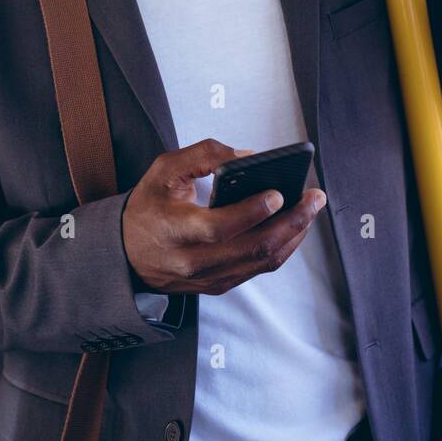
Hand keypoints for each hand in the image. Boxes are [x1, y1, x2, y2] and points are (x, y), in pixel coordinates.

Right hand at [121, 139, 326, 296]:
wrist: (127, 253)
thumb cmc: (148, 207)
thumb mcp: (163, 170)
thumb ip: (202, 155)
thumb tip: (246, 156)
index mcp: (175, 230)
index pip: (219, 227)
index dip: (252, 211)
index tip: (278, 193)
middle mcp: (193, 261)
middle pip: (252, 248)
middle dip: (291, 222)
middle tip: (314, 197)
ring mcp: (208, 278)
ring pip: (261, 262)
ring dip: (293, 235)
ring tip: (311, 209)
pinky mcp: (218, 285)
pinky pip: (257, 269)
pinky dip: (281, 248)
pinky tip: (294, 227)